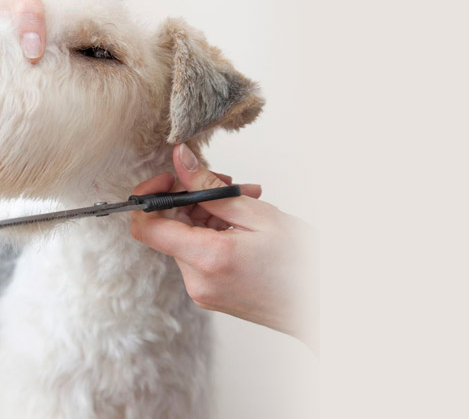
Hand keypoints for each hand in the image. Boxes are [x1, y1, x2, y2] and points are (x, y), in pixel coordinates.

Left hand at [130, 144, 317, 348]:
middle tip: (230, 185)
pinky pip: (199, 254)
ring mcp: (202, 291)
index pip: (146, 227)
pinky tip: (245, 224)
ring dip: (209, 214)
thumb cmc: (303, 266)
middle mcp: (197, 280)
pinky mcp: (210, 294)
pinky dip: (215, 233)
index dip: (150, 195)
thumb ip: (211, 188)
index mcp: (207, 259)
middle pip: (170, 227)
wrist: (322, 309)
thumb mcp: (259, 215)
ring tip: (248, 203)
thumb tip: (181, 160)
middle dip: (193, 198)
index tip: (172, 178)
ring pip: (186, 238)